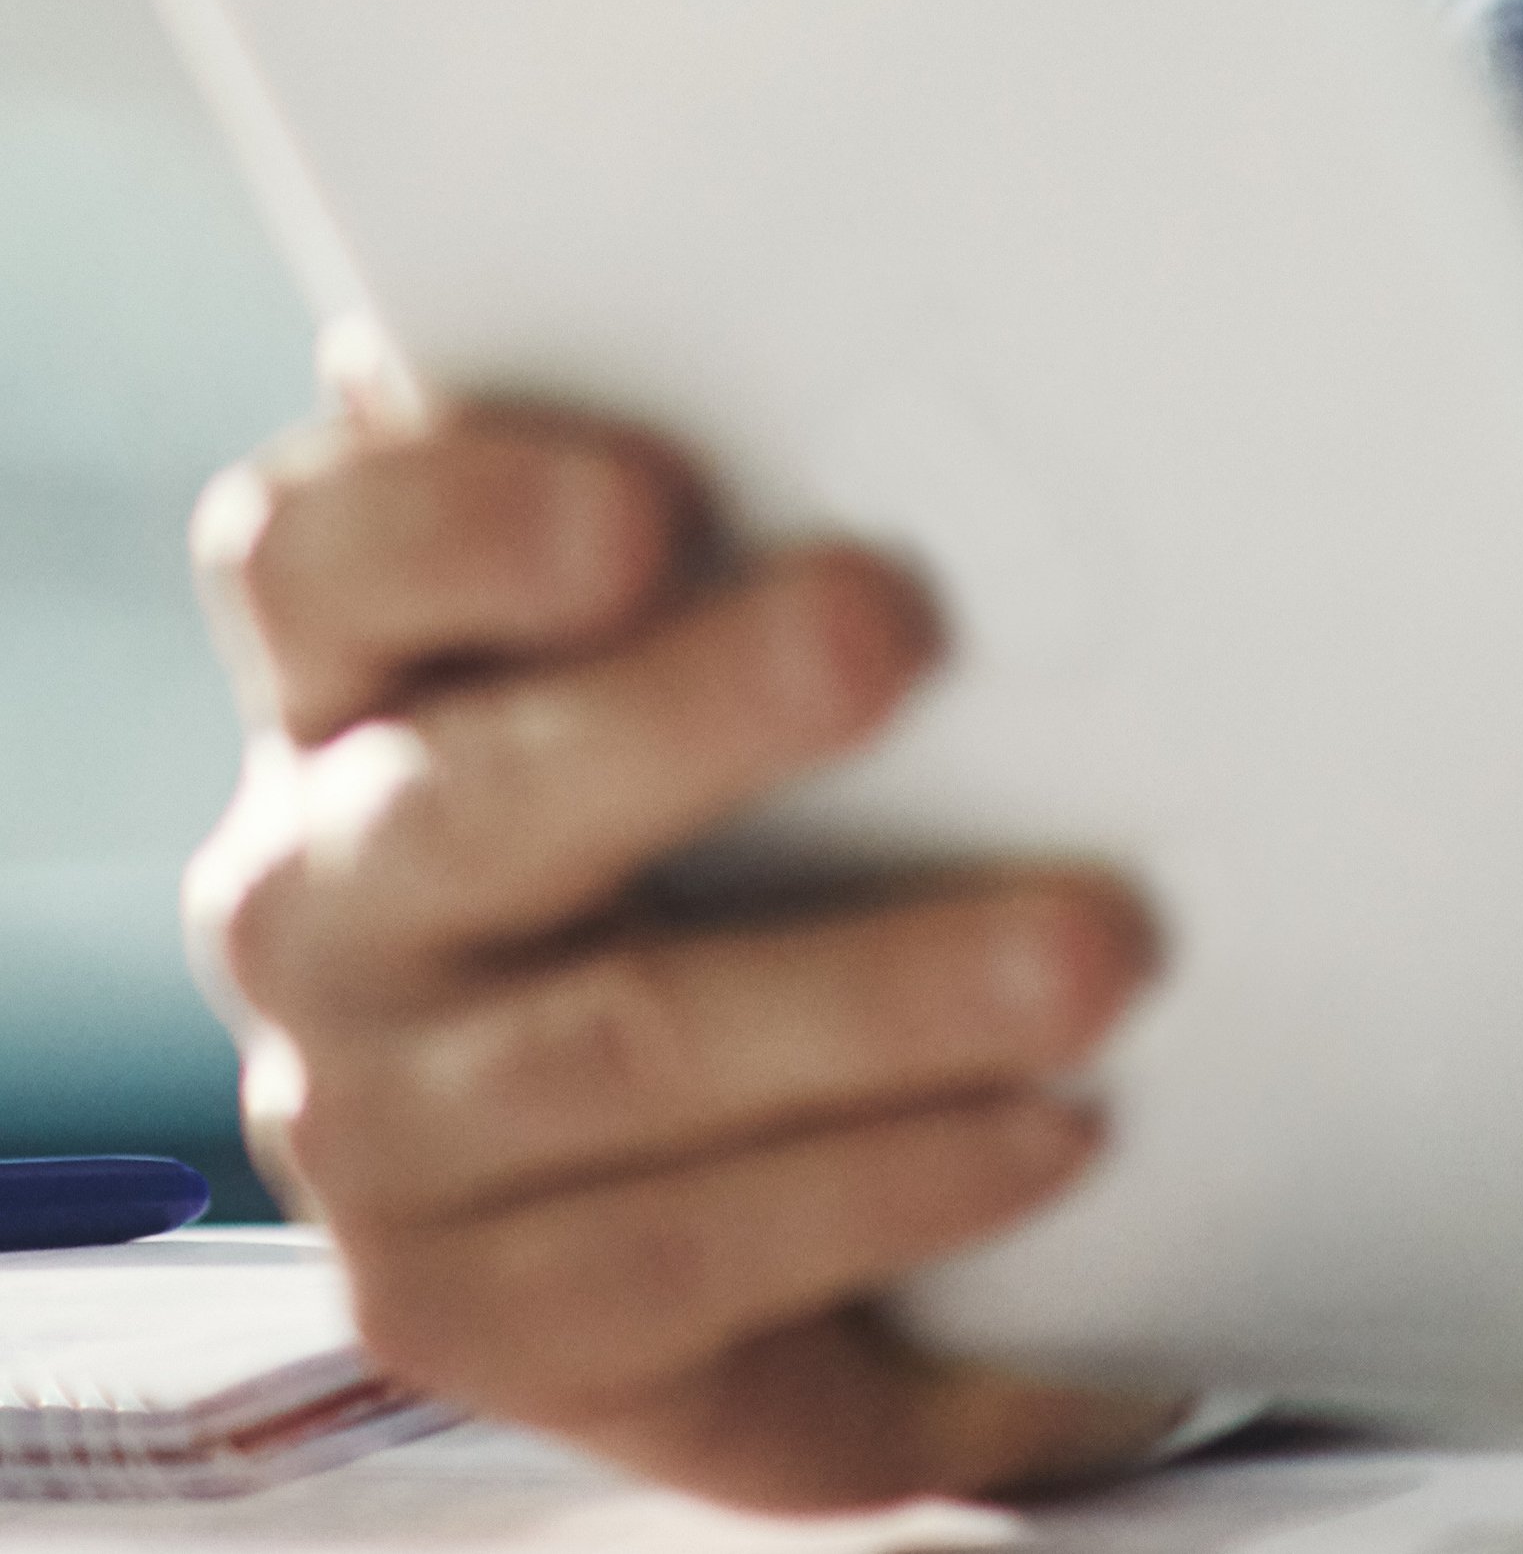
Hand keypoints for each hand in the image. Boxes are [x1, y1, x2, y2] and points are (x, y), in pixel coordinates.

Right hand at [185, 362, 1173, 1513]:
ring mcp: (387, 1122)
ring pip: (614, 1047)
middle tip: (889, 633)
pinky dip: (886, 1185)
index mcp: (370, 682)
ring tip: (1094, 952)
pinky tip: (1054, 1133)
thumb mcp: (763, 641)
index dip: (447, 520)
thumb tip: (1006, 325)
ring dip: (874, 992)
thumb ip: (791, 500)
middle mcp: (333, 895)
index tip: (635, 499)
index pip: (315, 559)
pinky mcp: (484, 1309)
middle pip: (467, 801)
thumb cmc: (791, 807)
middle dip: (688, 719)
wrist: (801, 1136)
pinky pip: (683, 1253)